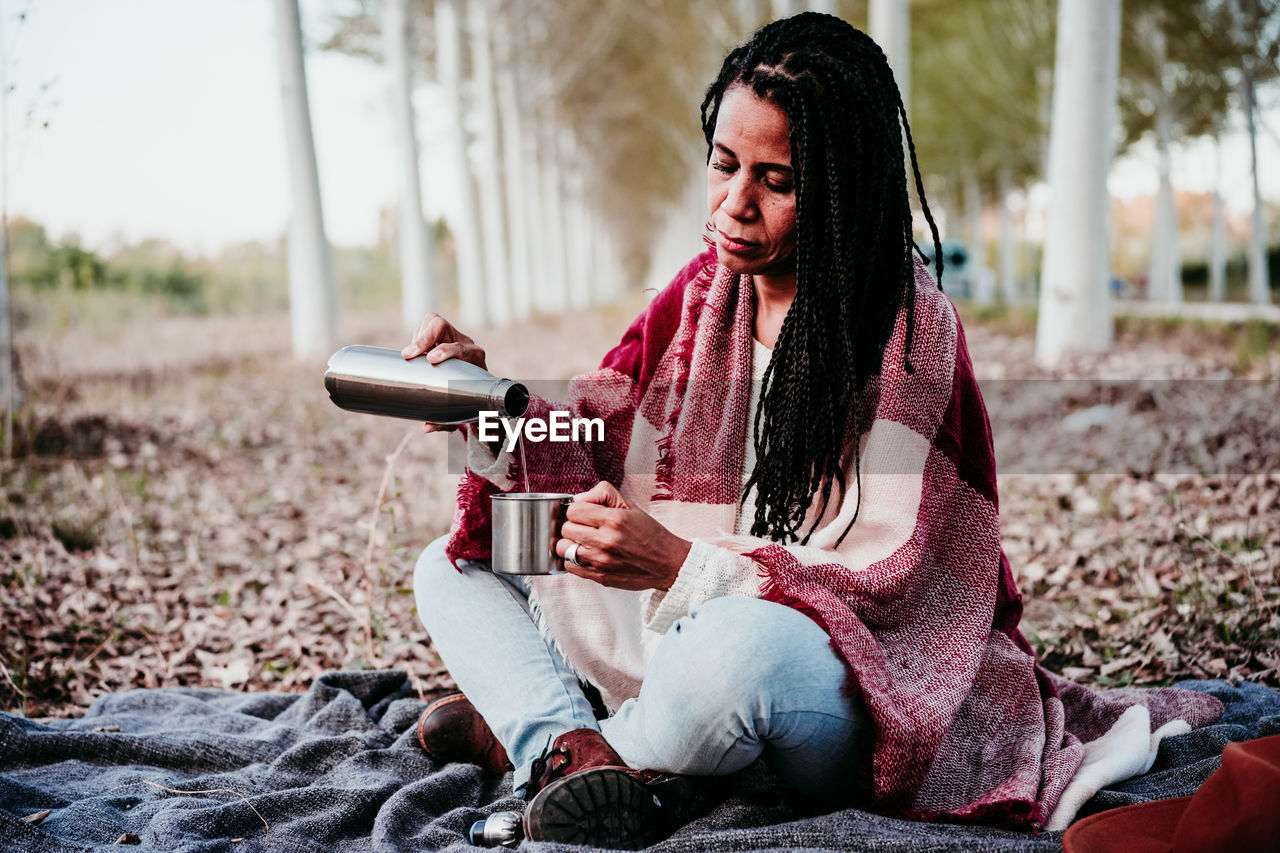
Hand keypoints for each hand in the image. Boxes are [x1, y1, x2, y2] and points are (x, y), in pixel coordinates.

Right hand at [401, 313, 486, 433]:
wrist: (479, 386)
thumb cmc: (471, 399)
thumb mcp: (462, 411)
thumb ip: (445, 421)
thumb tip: (426, 427)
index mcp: (475, 359)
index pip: (461, 348)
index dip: (446, 351)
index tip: (432, 359)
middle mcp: (465, 343)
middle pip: (442, 326)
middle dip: (423, 338)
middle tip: (409, 354)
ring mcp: (453, 335)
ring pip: (433, 323)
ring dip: (419, 337)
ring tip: (411, 354)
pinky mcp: (441, 333)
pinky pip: (427, 325)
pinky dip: (418, 335)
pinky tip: (413, 350)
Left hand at [555, 482, 691, 590]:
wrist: (668, 563)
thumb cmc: (649, 533)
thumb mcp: (630, 506)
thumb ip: (603, 493)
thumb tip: (578, 498)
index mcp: (613, 519)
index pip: (573, 510)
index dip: (577, 510)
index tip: (584, 514)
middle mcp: (606, 541)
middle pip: (566, 529)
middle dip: (573, 526)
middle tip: (585, 528)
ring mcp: (602, 561)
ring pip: (563, 549)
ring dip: (570, 544)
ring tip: (582, 542)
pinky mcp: (600, 577)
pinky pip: (570, 567)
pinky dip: (573, 560)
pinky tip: (585, 555)